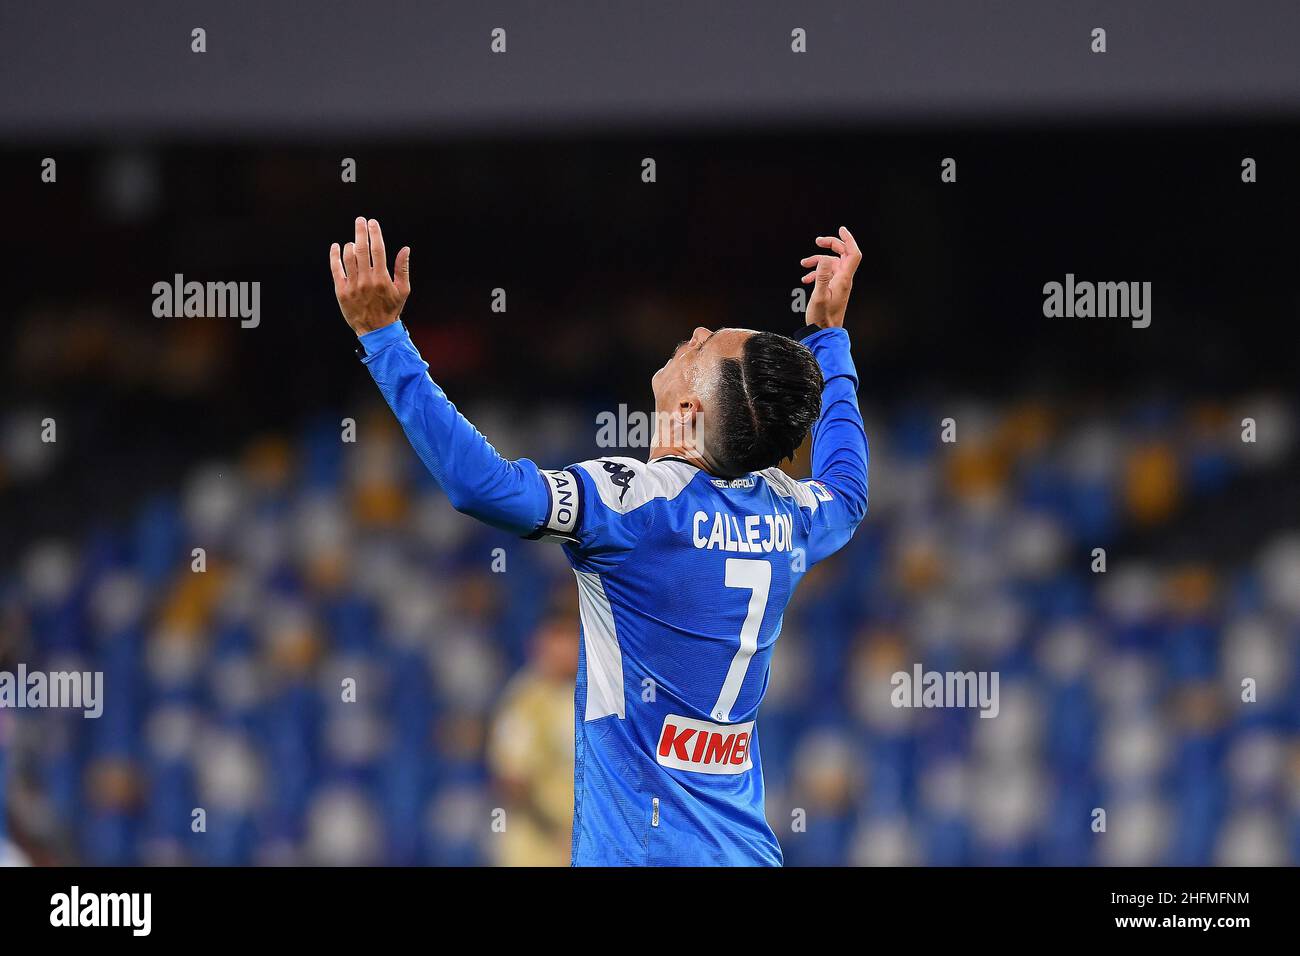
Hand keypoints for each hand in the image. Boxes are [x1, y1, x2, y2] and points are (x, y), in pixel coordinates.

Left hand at [330, 217, 410, 335]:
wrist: (376, 330)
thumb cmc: (391, 309)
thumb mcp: (403, 290)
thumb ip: (403, 268)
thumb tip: (405, 249)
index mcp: (382, 279)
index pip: (378, 250)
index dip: (375, 233)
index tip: (372, 223)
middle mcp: (366, 280)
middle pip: (362, 250)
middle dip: (361, 232)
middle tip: (360, 220)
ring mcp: (352, 286)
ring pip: (348, 258)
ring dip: (350, 245)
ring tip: (353, 241)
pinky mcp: (341, 291)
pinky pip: (336, 270)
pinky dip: (335, 256)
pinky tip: (336, 247)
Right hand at [799, 226, 860, 329]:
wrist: (824, 333)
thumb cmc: (822, 318)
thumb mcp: (818, 296)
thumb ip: (821, 276)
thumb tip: (824, 258)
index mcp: (843, 280)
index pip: (852, 254)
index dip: (848, 240)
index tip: (840, 229)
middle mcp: (843, 280)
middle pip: (842, 254)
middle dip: (831, 245)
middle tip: (817, 241)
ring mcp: (838, 284)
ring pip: (831, 264)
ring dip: (818, 260)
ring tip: (803, 264)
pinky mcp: (832, 289)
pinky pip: (826, 274)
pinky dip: (816, 272)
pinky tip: (805, 278)